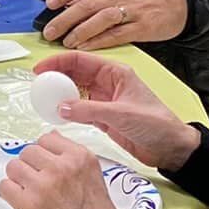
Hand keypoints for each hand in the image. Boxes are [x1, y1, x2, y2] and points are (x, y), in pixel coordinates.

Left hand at [0, 131, 131, 208]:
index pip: (46, 138)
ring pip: (13, 166)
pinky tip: (25, 202)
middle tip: (39, 182)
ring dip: (19, 179)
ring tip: (32, 192)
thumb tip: (50, 138)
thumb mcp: (93, 176)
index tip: (46, 165)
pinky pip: (5, 186)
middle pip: (28, 151)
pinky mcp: (28, 204)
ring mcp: (43, 185)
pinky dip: (11, 194)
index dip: (44, 154)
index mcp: (80, 157)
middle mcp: (61, 167)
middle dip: (31, 166)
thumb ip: (71, 156)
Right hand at [33, 52, 201, 171]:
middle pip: (74, 73)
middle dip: (55, 76)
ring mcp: (104, 100)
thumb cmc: (156, 125)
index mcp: (115, 73)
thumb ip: (90, 110)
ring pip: (74, 91)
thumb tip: (61, 107)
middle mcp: (108, 83)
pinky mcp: (102, 117)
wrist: (170, 148)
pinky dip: (65, 110)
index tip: (40, 70)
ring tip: (43, 99)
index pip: (80, 60)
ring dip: (59, 94)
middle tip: (38, 85)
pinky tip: (55, 114)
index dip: (58, 62)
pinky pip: (78, 109)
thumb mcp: (122, 114)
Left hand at [42, 0, 187, 51]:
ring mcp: (131, 11)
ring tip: (66, 42)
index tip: (49, 3)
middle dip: (64, 19)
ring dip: (80, 31)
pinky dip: (99, 41)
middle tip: (49, 32)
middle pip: (86, 5)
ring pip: (100, 20)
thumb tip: (69, 3)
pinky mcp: (142, 27)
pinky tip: (86, 47)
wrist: (182, 0)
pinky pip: (117, 35)